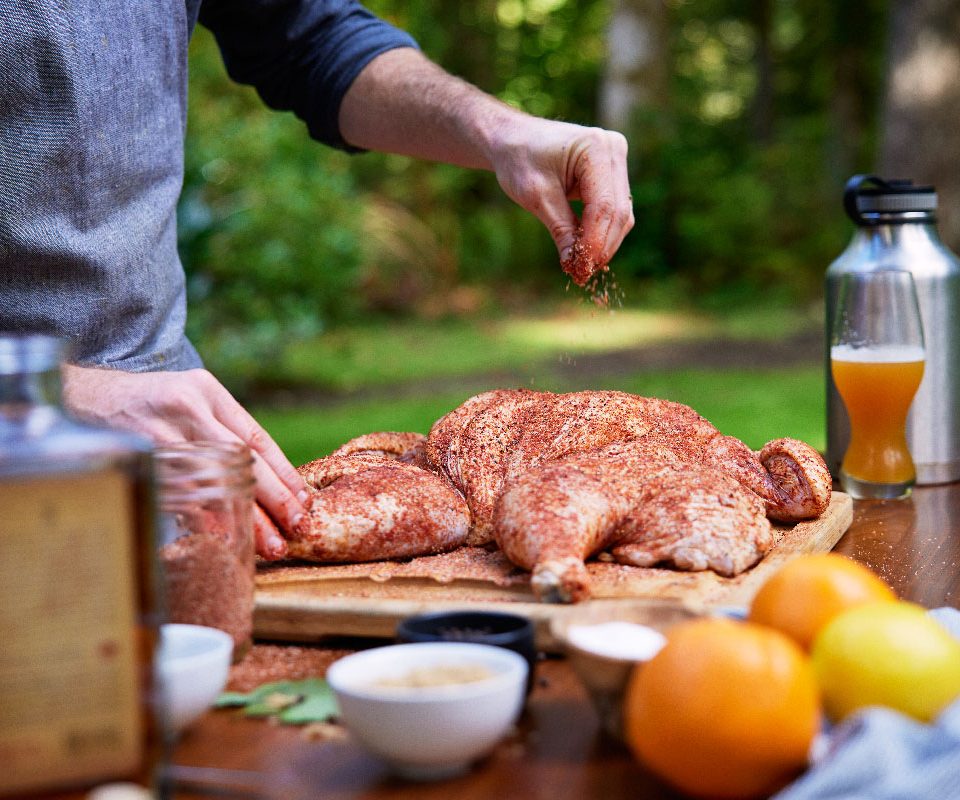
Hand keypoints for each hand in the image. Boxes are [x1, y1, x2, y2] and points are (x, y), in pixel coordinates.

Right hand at [62, 365, 306, 559]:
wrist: (86, 395)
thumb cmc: (151, 403)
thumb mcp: (191, 398)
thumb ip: (225, 429)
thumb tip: (270, 480)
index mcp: (207, 392)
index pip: (256, 439)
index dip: (285, 474)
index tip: (305, 502)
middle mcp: (187, 410)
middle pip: (243, 461)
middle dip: (275, 499)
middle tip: (297, 528)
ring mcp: (160, 436)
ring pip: (213, 484)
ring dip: (244, 518)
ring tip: (268, 544)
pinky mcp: (139, 460)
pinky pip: (179, 498)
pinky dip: (203, 522)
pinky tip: (223, 540)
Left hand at [488, 118, 633, 284]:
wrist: (512, 139)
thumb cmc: (520, 159)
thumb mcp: (536, 197)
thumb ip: (560, 228)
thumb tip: (574, 264)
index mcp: (596, 148)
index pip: (603, 205)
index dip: (595, 241)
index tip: (582, 268)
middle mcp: (614, 150)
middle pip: (618, 211)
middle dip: (602, 246)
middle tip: (582, 273)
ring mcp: (616, 160)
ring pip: (620, 213)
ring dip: (604, 242)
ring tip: (582, 265)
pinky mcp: (611, 173)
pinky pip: (613, 209)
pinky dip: (600, 231)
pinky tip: (585, 250)